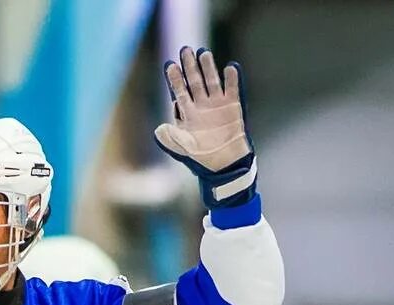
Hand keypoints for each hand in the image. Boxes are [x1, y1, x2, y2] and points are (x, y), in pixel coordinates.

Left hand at [153, 46, 255, 207]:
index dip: (174, 79)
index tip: (170, 65)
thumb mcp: (183, 150)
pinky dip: (233, 80)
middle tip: (186, 50)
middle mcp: (202, 105)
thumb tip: (159, 129)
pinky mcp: (233, 107)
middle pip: (194, 81)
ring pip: (212, 81)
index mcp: (188, 113)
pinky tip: (231, 68)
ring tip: (204, 53)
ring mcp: (217, 105)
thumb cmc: (202, 159)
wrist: (225, 166)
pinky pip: (233, 90)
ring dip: (208, 68)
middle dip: (189, 66)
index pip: (179, 91)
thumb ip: (171, 139)